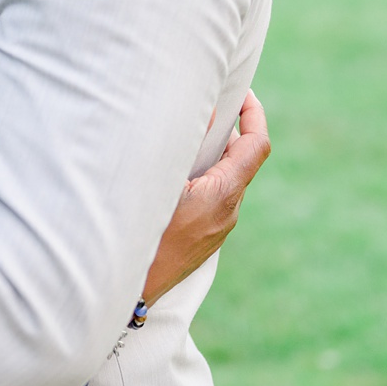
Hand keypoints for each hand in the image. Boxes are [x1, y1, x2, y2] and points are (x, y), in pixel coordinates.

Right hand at [144, 91, 270, 304]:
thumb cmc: (138, 234)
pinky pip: (212, 199)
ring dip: (209, 155)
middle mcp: (228, 212)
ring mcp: (218, 229)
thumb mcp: (158, 182)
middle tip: (201, 107)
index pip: (255, 145)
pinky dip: (200, 178)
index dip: (254, 114)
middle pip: (240, 160)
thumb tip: (198, 114)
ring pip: (224, 180)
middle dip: (225, 131)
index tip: (243, 93)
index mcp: (222, 194)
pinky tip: (170, 176)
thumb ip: (181, 146)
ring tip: (180, 139)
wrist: (131, 291)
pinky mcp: (204, 240)